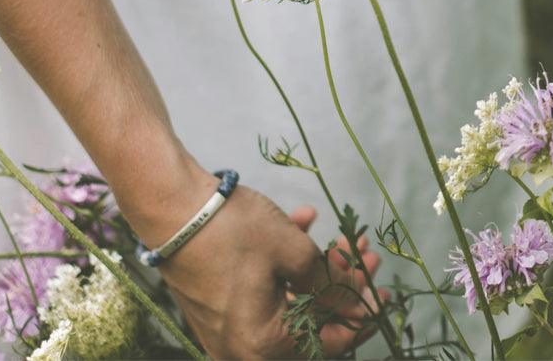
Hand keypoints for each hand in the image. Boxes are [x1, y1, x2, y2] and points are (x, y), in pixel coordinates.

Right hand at [127, 169, 383, 357]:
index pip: (330, 342)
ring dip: (315, 270)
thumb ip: (330, 284)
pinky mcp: (218, 308)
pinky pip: (263, 292)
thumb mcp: (295, 252)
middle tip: (362, 254)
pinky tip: (303, 223)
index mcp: (263, 345)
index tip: (381, 290)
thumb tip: (356, 303)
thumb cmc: (231, 230)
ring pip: (289, 302)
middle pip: (309, 322)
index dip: (360, 314)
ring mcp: (228, 330)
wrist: (170, 206)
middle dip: (339, 284)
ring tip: (340, 237)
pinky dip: (285, 265)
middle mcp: (242, 348)